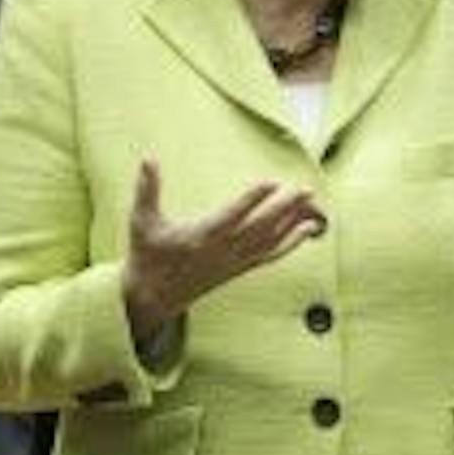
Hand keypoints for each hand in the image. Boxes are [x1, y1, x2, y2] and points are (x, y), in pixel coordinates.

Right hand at [121, 159, 325, 337]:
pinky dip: (291, 243)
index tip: (271, 182)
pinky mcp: (239, 269)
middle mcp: (221, 252)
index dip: (251, 200)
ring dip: (292, 222)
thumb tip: (148, 158)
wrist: (153, 297)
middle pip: (259, 229)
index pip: (231, 217)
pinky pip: (270, 256)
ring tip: (312, 202)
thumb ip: (147, 190)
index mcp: (199, 238)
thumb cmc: (147, 254)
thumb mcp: (141, 221)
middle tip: (305, 188)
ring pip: (269, 242)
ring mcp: (233, 262)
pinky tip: (307, 229)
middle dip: (284, 209)